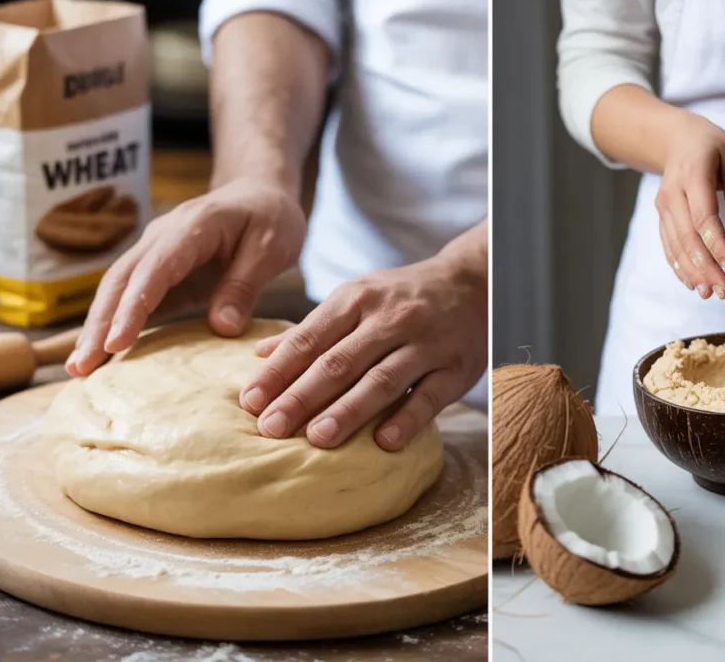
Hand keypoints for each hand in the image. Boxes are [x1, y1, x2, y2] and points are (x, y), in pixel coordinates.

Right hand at [66, 178, 305, 375]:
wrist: (261, 193)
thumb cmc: (271, 217)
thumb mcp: (272, 249)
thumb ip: (245, 286)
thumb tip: (223, 329)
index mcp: (192, 227)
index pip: (154, 270)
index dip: (133, 307)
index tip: (116, 343)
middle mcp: (163, 237)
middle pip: (121, 280)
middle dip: (98, 324)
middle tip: (81, 366)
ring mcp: (157, 252)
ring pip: (118, 288)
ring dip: (98, 326)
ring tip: (81, 368)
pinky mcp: (161, 270)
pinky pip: (133, 297)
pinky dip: (117, 323)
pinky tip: (103, 355)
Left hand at [240, 250, 487, 451]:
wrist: (474, 282)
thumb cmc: (403, 296)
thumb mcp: (358, 296)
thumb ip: (312, 328)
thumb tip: (259, 355)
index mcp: (358, 298)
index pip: (310, 337)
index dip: (279, 371)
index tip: (250, 401)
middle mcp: (391, 318)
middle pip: (340, 361)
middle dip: (302, 396)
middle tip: (271, 428)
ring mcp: (425, 343)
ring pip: (382, 379)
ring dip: (348, 410)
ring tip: (318, 439)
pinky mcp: (456, 368)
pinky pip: (429, 396)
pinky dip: (407, 419)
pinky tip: (384, 442)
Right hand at [656, 111, 724, 298]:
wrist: (676, 140)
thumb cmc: (711, 147)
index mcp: (693, 175)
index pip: (703, 216)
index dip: (717, 243)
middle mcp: (672, 194)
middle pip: (687, 237)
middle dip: (705, 267)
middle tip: (724, 291)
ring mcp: (663, 208)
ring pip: (675, 246)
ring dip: (691, 272)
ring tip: (709, 294)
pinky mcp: (662, 218)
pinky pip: (668, 246)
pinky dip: (679, 266)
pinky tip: (692, 283)